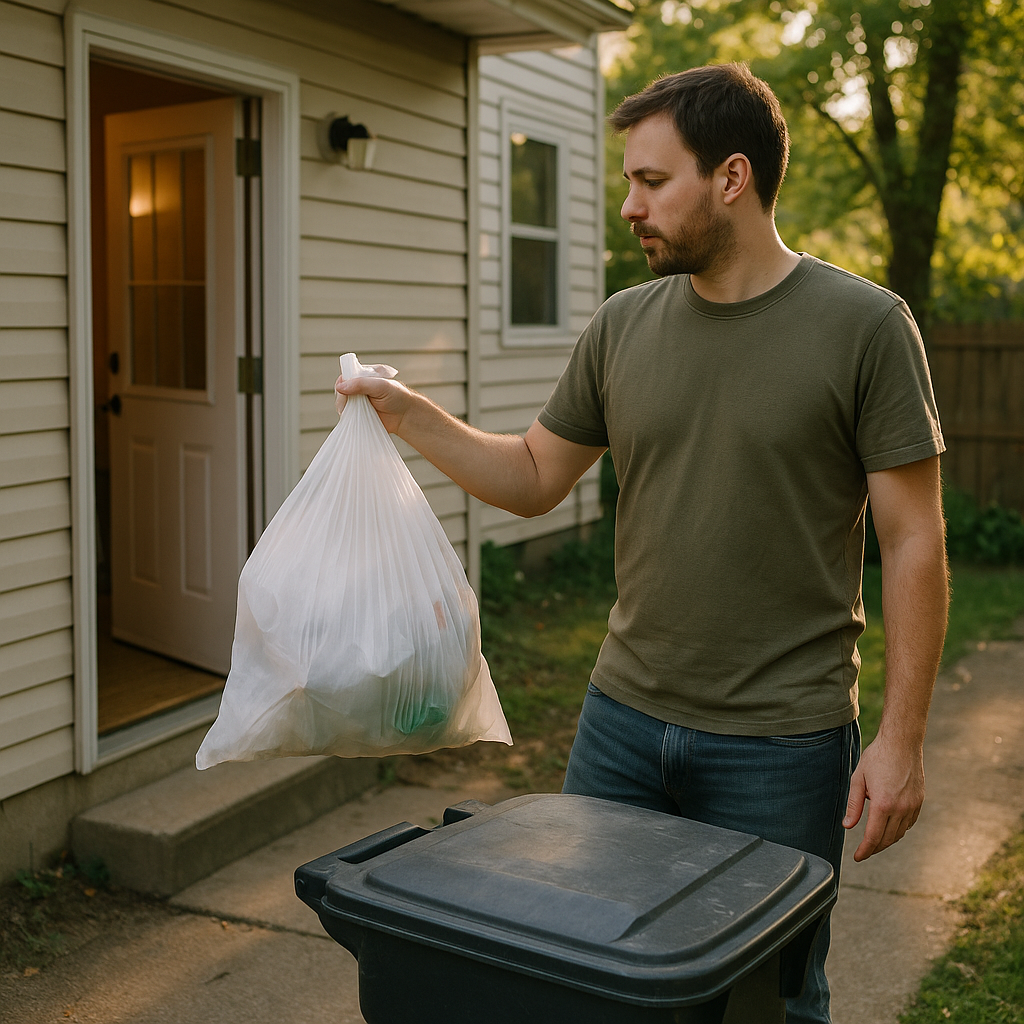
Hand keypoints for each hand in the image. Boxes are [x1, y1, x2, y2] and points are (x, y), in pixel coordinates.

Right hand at [335, 373, 413, 432]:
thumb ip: (361, 384)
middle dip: (343, 397)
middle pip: (341, 390)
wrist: (406, 416)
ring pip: (342, 402)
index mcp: (365, 376)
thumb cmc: (397, 397)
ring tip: (355, 411)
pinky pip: (347, 414)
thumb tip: (340, 387)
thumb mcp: (380, 386)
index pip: (346, 375)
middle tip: (350, 403)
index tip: (344, 390)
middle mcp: (360, 387)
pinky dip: (347, 416)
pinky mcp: (359, 414)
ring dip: (344, 407)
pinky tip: (352, 417)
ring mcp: (358, 401)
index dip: (342, 382)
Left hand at [843, 734, 924, 861]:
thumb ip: (854, 804)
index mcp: (883, 804)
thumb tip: (848, 825)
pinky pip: (908, 823)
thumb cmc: (877, 757)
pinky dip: (898, 830)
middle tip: (863, 852)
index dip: (864, 850)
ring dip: (886, 840)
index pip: (873, 837)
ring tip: (874, 841)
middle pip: (887, 839)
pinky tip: (889, 827)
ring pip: (899, 833)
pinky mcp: (919, 802)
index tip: (857, 857)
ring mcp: (912, 806)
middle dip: (874, 849)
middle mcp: (901, 809)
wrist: (902, 743)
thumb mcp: (858, 778)